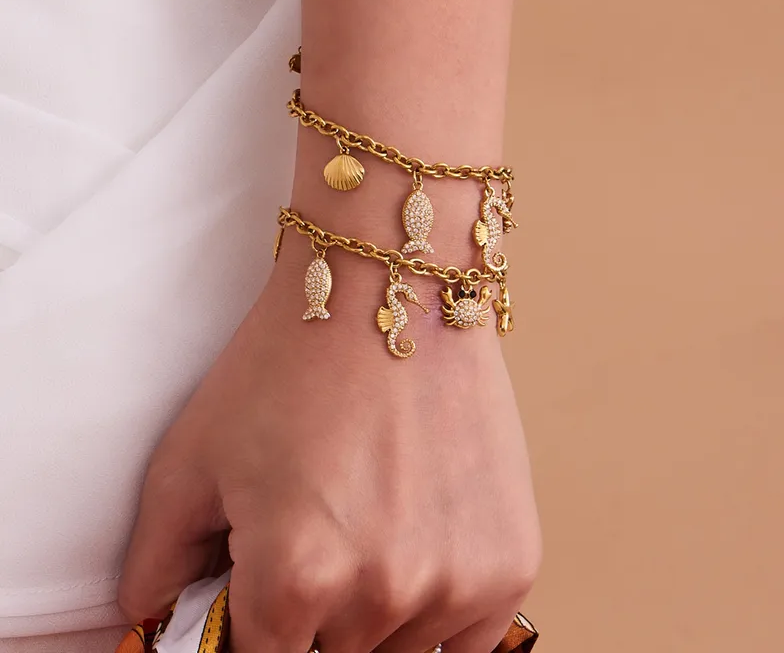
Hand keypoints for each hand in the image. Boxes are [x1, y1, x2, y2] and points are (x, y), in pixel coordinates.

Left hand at [119, 242, 540, 652]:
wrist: (390, 289)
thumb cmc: (290, 364)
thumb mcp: (192, 457)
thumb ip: (154, 562)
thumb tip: (148, 618)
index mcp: (293, 579)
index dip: (253, 628)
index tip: (262, 594)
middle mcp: (381, 594)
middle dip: (311, 614)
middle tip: (319, 536)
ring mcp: (457, 580)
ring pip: (397, 648)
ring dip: (377, 608)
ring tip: (371, 520)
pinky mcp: (511, 560)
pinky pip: (466, 634)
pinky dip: (438, 604)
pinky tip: (420, 536)